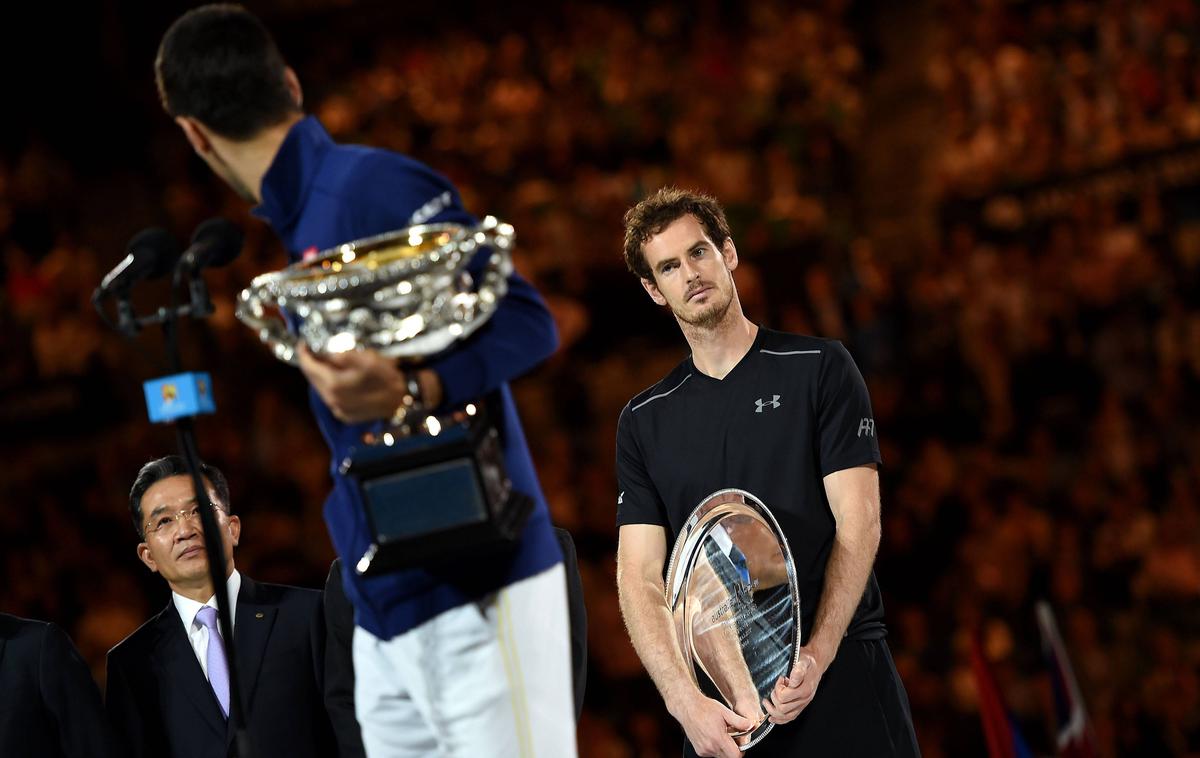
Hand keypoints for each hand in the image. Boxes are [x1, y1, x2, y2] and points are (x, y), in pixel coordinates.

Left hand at [296, 343, 410, 422]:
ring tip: (323, 363)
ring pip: (320, 390)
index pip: (311, 369)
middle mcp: (334, 401)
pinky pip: (330, 399)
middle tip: (311, 352)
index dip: (305, 355)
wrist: (404, 398)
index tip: (303, 345)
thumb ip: (344, 355)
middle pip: (313, 380)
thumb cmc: (388, 375)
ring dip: (319, 376)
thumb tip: (326, 354)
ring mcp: (339, 411)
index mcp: (336, 385)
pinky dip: (329, 388)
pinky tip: (336, 378)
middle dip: (310, 365)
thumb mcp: (369, 358)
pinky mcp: (345, 416)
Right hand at [671, 691, 756, 757]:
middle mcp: (710, 747)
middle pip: (728, 757)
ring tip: (721, 734)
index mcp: (718, 738)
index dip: (741, 750)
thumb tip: (750, 726)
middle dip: (732, 749)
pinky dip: (715, 748)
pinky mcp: (699, 751)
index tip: (740, 743)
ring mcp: (704, 750)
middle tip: (731, 736)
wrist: (688, 707)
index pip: (736, 756)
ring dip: (724, 749)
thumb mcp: (725, 712)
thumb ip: (739, 722)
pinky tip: (713, 736)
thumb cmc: (705, 708)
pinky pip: (712, 754)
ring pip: (720, 756)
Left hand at [762, 648, 825, 724]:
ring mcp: (802, 704)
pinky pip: (790, 718)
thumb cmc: (808, 662)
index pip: (784, 697)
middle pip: (782, 708)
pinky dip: (779, 719)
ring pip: (785, 716)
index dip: (778, 688)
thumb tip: (792, 679)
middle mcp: (804, 699)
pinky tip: (772, 717)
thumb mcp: (803, 660)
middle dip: (774, 698)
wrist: (817, 664)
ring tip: (767, 702)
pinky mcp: (801, 706)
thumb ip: (798, 670)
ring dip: (773, 710)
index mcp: (804, 689)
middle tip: (775, 688)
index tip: (781, 679)